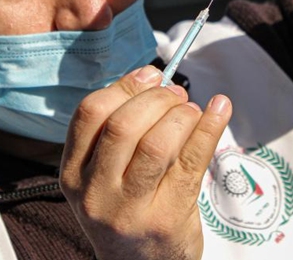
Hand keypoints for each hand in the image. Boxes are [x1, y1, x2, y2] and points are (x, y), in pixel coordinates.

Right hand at [60, 65, 231, 259]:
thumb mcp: (103, 176)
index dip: (125, 86)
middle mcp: (96, 193)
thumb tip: (151, 78)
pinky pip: (193, 161)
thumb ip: (117, 132)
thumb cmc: (126, 212)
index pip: (91, 113)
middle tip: (176, 94)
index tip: (150, 76)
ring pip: (158, 143)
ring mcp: (131, 208)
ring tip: (191, 113)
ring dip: (182, 115)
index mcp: (73, 174)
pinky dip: (210, 128)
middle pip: (124, 124)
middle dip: (157, 98)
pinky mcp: (167, 216)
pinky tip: (219, 111)